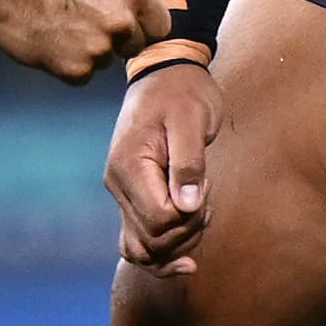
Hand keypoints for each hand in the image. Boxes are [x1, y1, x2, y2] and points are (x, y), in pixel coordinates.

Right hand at [0, 0, 172, 80]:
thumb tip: (140, 3)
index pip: (160, 26)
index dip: (143, 27)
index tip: (129, 28)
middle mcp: (124, 21)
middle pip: (134, 47)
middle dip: (116, 41)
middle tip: (87, 26)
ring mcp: (101, 47)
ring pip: (106, 61)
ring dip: (90, 52)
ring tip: (62, 29)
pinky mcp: (76, 69)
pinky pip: (82, 76)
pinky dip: (68, 65)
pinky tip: (52, 44)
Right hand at [106, 63, 221, 271]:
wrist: (165, 73)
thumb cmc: (183, 92)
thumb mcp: (192, 120)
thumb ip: (189, 163)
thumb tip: (188, 206)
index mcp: (130, 166)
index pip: (159, 221)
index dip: (189, 218)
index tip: (205, 189)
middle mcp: (118, 184)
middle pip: (150, 242)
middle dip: (186, 233)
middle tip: (207, 200)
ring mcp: (122, 193)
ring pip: (142, 249)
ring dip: (177, 246)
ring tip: (202, 218)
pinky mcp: (131, 197)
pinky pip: (139, 239)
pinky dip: (163, 250)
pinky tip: (187, 252)